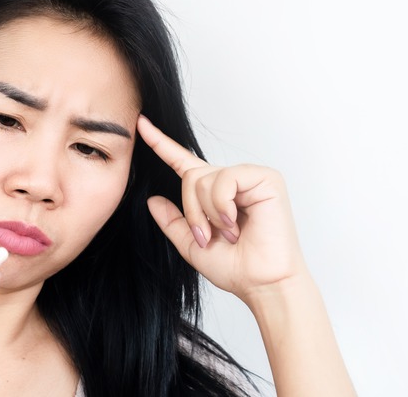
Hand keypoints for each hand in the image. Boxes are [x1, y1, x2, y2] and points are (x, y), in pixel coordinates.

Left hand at [137, 115, 307, 302]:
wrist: (261, 284)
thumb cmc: (235, 268)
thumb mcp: (191, 245)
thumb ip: (172, 222)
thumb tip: (152, 200)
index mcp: (213, 194)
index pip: (182, 162)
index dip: (160, 143)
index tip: (141, 124)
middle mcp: (231, 181)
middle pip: (190, 177)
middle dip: (192, 211)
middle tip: (209, 236)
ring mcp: (249, 177)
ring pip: (204, 179)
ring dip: (208, 212)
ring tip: (229, 232)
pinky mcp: (266, 178)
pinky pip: (225, 180)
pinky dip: (223, 205)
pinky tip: (236, 222)